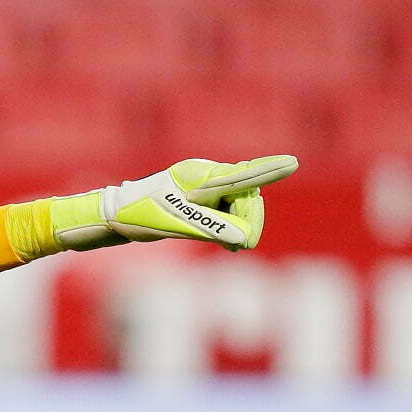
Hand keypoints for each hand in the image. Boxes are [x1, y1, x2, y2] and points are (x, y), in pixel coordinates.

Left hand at [53, 155, 298, 252]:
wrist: (119, 213)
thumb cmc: (143, 216)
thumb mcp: (176, 227)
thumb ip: (213, 229)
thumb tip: (245, 239)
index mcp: (199, 177)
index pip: (239, 178)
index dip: (267, 172)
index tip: (292, 163)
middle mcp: (206, 173)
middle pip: (247, 196)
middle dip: (248, 222)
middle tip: (240, 247)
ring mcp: (206, 181)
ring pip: (241, 203)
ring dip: (240, 225)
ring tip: (231, 246)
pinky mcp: (205, 192)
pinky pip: (231, 206)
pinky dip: (233, 223)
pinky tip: (231, 242)